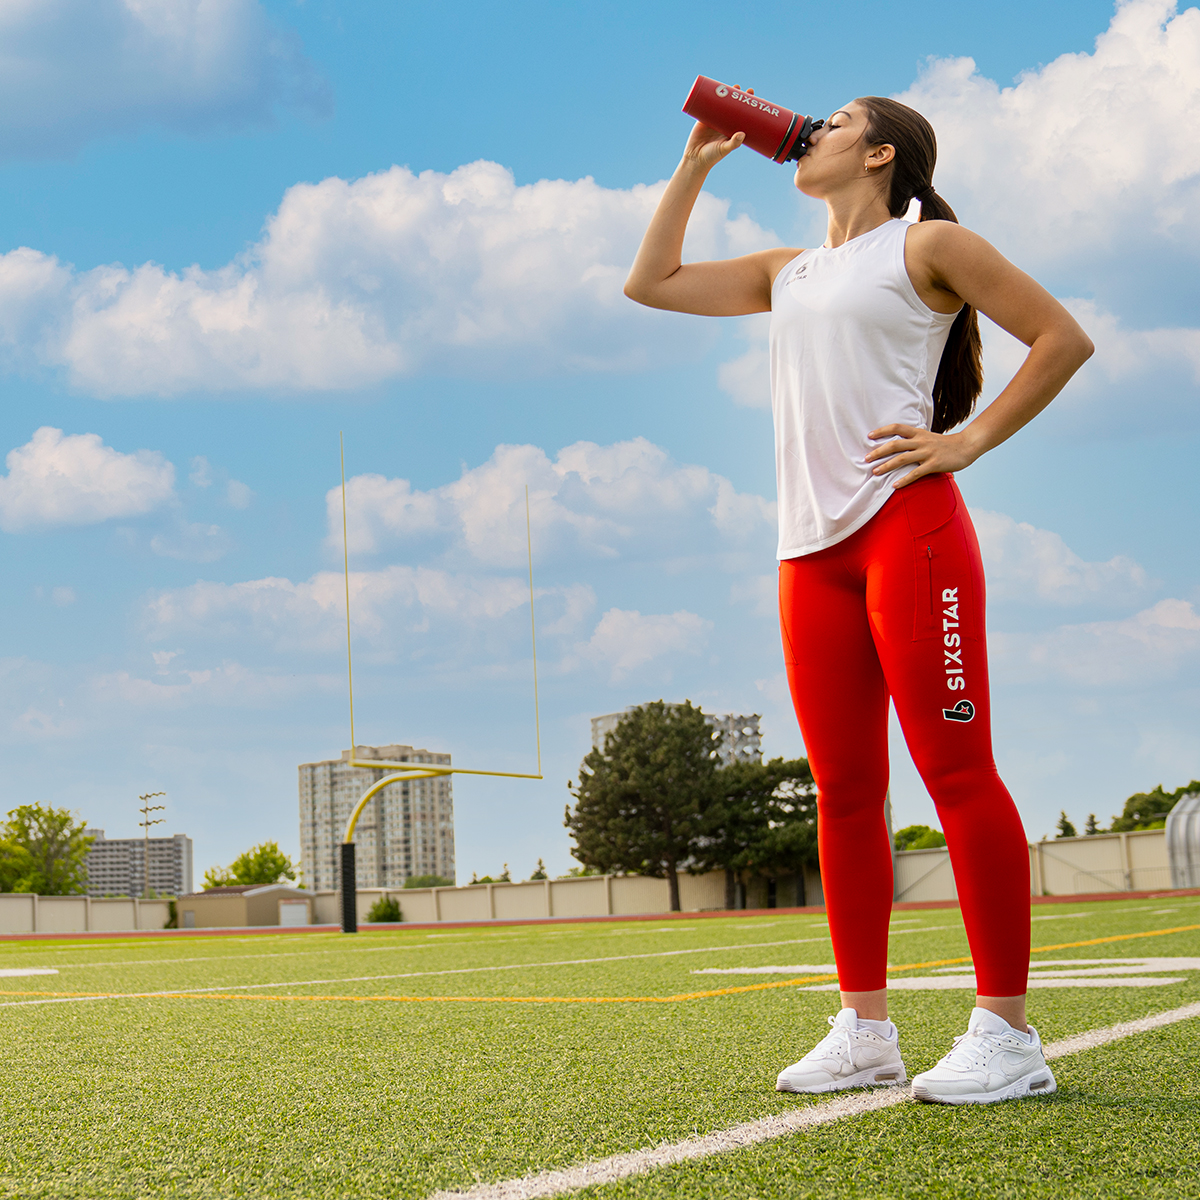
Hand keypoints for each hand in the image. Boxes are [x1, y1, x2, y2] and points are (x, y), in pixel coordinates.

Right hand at [683, 87, 748, 168]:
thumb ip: (733, 143)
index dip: (749, 108)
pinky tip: (716, 87)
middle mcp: (725, 123)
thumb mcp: (724, 149)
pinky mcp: (703, 118)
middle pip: (734, 106)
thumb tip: (742, 134)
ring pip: (723, 104)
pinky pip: (708, 105)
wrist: (694, 159)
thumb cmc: (712, 157)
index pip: (743, 116)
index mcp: (732, 130)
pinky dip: (711, 96)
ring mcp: (714, 119)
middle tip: (746, 90)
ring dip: (728, 93)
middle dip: (740, 97)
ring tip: (735, 86)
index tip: (756, 100)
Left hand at [865, 424, 979, 487]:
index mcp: (919, 433)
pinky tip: (894, 485)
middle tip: (866, 458)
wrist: (967, 445)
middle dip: (879, 451)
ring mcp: (928, 452)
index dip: (882, 431)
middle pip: (895, 444)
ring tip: (874, 472)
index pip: (897, 428)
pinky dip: (904, 480)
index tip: (869, 436)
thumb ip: (915, 441)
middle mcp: (921, 441)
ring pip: (902, 458)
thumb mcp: (929, 437)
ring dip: (886, 466)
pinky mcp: (934, 464)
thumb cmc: (946, 444)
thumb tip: (899, 446)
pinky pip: (916, 473)